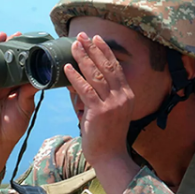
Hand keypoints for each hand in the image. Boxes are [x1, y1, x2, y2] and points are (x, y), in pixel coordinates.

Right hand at [0, 32, 37, 153]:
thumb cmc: (12, 126)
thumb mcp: (25, 106)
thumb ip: (29, 92)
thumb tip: (39, 77)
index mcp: (15, 87)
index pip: (20, 67)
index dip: (24, 55)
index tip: (31, 42)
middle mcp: (3, 83)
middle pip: (6, 61)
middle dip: (10, 47)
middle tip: (17, 34)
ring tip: (0, 35)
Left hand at [64, 32, 135, 166]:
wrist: (110, 157)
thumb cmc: (107, 136)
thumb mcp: (109, 111)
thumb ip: (98, 95)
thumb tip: (79, 80)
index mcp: (127, 95)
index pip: (116, 67)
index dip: (106, 51)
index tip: (96, 38)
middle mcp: (122, 97)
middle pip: (107, 66)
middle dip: (93, 49)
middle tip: (82, 36)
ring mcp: (112, 104)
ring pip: (96, 75)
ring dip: (83, 58)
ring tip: (74, 46)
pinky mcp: (100, 112)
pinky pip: (86, 90)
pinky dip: (76, 77)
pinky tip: (67, 68)